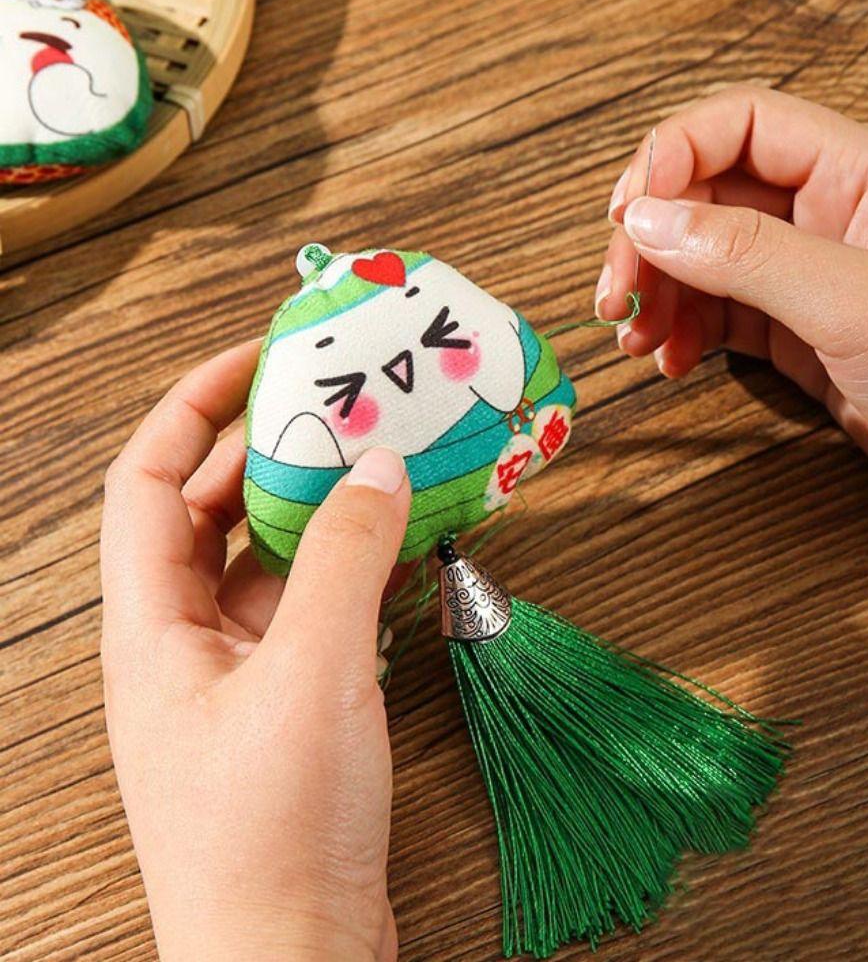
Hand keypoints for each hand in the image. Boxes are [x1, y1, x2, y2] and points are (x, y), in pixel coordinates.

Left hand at [100, 342, 409, 961]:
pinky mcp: (288, 706)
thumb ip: (348, 559)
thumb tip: (381, 466)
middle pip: (210, 513)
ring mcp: (236, 676)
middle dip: (269, 451)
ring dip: (317, 511)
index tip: (260, 357)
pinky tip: (398, 548)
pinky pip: (311, 610)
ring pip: (267, 562)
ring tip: (378, 464)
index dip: (196, 407)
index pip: (148, 481)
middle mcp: (182, 644)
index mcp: (151, 628)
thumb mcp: (314, 673)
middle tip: (340, 403)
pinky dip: (349, 571)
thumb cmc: (275, 830)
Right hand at [598, 85, 867, 535]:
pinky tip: (672, 361)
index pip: (743, 126)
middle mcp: (831, 221)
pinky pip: (725, 320)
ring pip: (710, 263)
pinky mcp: (806, 340)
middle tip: (617, 294)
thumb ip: (744, 255)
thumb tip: (648, 219)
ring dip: (661, 293)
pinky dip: (688, 335)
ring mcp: (815, 282)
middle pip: (712, 198)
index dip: (673, 157)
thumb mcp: (852, 300)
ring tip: (636, 337)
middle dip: (653, 241)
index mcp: (859, 175)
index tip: (626, 213)